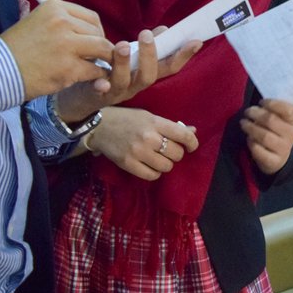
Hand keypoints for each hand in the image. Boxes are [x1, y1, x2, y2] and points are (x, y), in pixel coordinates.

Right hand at [1, 0, 114, 100]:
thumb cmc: (16, 48)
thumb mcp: (37, 22)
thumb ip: (63, 23)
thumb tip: (91, 32)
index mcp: (55, 7)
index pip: (91, 17)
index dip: (97, 32)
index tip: (93, 42)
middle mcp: (62, 22)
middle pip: (98, 33)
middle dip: (101, 47)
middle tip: (96, 57)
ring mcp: (67, 45)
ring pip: (102, 50)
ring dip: (103, 60)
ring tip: (96, 66)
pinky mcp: (68, 67)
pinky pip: (95, 70)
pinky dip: (96, 75)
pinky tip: (90, 78)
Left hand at [56, 27, 201, 120]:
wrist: (79, 100)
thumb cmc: (108, 74)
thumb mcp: (130, 61)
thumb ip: (147, 47)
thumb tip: (165, 29)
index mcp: (145, 76)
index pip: (169, 67)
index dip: (183, 56)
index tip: (196, 41)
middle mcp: (134, 87)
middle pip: (149, 76)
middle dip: (150, 56)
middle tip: (148, 34)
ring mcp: (115, 92)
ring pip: (124, 81)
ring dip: (124, 64)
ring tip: (123, 45)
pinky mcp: (95, 94)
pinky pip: (99, 91)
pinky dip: (101, 85)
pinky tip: (101, 80)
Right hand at [84, 107, 198, 180]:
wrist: (98, 126)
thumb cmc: (126, 119)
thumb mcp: (149, 116)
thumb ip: (170, 125)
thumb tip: (193, 131)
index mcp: (155, 122)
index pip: (183, 135)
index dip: (192, 143)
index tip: (191, 147)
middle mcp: (148, 137)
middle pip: (176, 154)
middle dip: (176, 154)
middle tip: (168, 151)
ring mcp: (138, 152)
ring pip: (166, 167)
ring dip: (165, 164)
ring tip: (158, 158)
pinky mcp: (128, 164)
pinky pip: (152, 176)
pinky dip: (154, 173)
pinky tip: (150, 166)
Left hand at [241, 98, 292, 174]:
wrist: (283, 156)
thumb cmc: (278, 130)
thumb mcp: (281, 118)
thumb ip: (273, 108)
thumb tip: (258, 103)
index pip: (287, 110)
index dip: (272, 104)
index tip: (261, 102)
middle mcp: (291, 134)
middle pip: (271, 121)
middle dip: (255, 114)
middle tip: (247, 112)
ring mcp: (284, 149)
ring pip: (264, 136)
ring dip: (250, 127)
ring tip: (243, 123)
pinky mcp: (274, 161)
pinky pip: (259, 151)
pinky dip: (251, 143)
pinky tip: (249, 138)